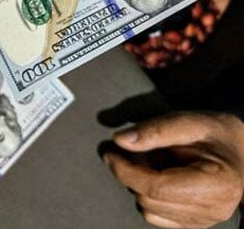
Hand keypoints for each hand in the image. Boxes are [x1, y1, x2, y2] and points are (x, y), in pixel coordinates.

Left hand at [103, 111, 243, 227]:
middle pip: (149, 200)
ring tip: (154, 161)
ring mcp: (204, 220)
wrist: (240, 150)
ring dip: (140, 185)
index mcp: (218, 184)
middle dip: (133, 174)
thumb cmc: (218, 135)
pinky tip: (159, 176)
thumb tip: (121, 140)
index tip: (110, 153)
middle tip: (136, 151)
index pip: (156, 187)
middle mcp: (214, 209)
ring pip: (149, 211)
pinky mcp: (193, 223)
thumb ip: (156, 130)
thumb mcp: (190, 122)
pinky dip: (148, 196)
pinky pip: (155, 217)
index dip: (125, 170)